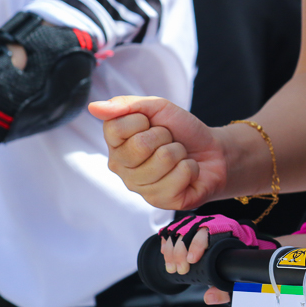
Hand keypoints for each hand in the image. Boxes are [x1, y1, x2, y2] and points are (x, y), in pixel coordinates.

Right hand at [88, 96, 228, 210]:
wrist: (211, 151)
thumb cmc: (180, 130)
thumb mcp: (157, 108)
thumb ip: (126, 105)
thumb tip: (94, 106)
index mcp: (116, 145)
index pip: (117, 128)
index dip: (143, 119)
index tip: (152, 124)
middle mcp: (122, 169)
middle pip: (140, 145)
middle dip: (164, 136)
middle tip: (169, 141)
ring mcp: (141, 188)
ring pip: (164, 159)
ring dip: (179, 152)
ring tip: (179, 156)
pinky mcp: (162, 202)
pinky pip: (180, 175)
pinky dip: (191, 168)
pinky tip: (187, 172)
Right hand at [160, 214, 278, 305]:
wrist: (232, 250)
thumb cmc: (233, 260)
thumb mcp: (232, 275)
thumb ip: (223, 288)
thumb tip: (209, 297)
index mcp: (226, 229)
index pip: (211, 229)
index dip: (198, 243)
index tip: (192, 260)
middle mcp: (211, 223)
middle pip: (191, 229)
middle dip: (181, 251)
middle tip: (181, 270)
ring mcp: (197, 224)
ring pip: (179, 229)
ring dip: (172, 249)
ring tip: (172, 268)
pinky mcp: (186, 228)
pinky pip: (173, 229)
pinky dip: (166, 241)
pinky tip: (166, 254)